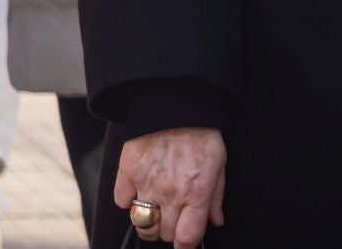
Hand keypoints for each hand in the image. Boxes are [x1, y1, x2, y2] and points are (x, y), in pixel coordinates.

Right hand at [114, 127, 224, 246]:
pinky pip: (122, 203)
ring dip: (149, 223)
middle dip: (169, 230)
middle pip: (162, 234)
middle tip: (174, 216)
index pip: (186, 237)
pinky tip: (140, 190)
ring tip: (157, 209)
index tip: (185, 241)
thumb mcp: (219, 164)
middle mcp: (170, 194)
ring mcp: (146, 186)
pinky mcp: (126, 175)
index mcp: (196, 193)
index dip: (186, 244)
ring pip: (141, 225)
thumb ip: (216, 196)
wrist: (176, 106)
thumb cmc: (202, 135)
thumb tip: (215, 221)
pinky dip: (129, 201)